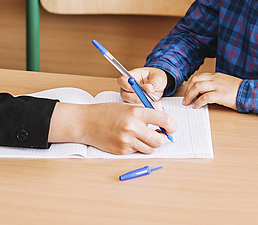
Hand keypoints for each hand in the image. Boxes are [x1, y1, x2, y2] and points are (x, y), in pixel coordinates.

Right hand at [48, 102, 176, 154]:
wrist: (85, 122)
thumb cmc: (106, 112)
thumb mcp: (127, 106)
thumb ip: (145, 112)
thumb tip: (164, 120)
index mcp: (136, 112)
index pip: (164, 120)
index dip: (172, 125)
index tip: (171, 127)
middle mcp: (132, 127)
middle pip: (160, 140)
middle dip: (163, 139)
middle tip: (160, 135)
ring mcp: (126, 141)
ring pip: (150, 149)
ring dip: (151, 144)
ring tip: (144, 136)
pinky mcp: (121, 151)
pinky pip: (137, 152)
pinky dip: (138, 147)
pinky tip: (130, 139)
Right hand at [118, 67, 168, 107]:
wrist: (159, 85)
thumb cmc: (156, 78)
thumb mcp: (158, 78)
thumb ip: (153, 83)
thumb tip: (147, 88)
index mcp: (132, 76)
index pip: (122, 80)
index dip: (126, 85)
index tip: (135, 90)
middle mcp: (128, 87)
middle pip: (124, 94)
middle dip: (133, 98)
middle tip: (144, 98)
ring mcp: (130, 96)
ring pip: (129, 102)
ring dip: (138, 103)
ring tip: (149, 101)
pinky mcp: (135, 103)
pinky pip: (135, 108)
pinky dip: (141, 108)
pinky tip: (148, 105)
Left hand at [183, 72, 241, 109]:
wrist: (250, 92)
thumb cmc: (239, 90)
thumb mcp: (225, 83)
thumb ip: (215, 84)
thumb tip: (204, 92)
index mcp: (216, 76)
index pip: (198, 76)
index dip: (190, 84)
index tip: (188, 91)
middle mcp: (215, 79)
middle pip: (195, 80)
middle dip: (187, 90)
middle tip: (185, 99)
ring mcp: (217, 86)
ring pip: (198, 87)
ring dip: (190, 95)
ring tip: (187, 103)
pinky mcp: (220, 95)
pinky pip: (205, 97)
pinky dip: (198, 102)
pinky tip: (196, 106)